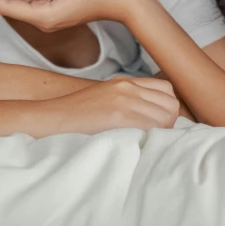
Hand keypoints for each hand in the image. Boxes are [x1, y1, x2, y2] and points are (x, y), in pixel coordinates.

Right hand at [40, 76, 179, 133]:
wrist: (53, 117)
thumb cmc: (77, 116)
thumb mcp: (106, 99)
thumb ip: (128, 102)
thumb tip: (152, 121)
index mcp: (126, 81)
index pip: (167, 90)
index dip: (167, 109)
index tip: (158, 125)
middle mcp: (128, 86)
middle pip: (171, 103)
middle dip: (169, 123)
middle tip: (154, 137)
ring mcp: (124, 99)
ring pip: (165, 116)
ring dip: (162, 132)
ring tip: (146, 142)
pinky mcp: (118, 114)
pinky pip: (151, 126)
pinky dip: (151, 137)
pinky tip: (139, 144)